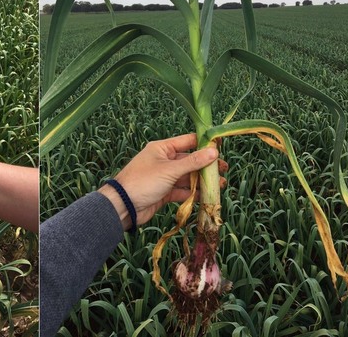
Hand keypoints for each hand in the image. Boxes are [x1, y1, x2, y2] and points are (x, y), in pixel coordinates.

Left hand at [98, 133, 225, 230]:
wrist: (123, 206)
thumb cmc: (144, 181)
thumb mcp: (170, 170)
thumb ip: (193, 162)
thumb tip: (214, 151)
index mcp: (162, 148)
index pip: (187, 141)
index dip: (204, 144)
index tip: (221, 148)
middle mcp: (164, 160)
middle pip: (190, 160)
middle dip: (206, 166)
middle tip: (224, 170)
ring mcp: (164, 177)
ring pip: (187, 177)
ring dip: (202, 181)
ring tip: (220, 185)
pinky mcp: (164, 192)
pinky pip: (182, 191)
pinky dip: (193, 194)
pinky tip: (206, 196)